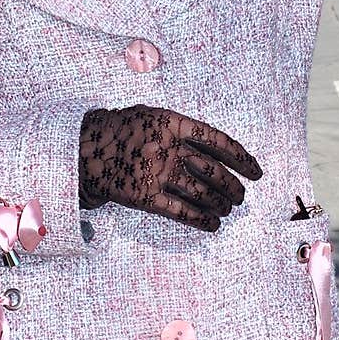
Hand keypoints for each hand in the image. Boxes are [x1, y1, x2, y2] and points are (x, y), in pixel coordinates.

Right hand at [78, 104, 262, 232]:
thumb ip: (181, 128)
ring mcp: (156, 173)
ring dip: (219, 204)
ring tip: (226, 210)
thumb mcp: (150, 115)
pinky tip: (211, 224)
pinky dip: (201, 220)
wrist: (83, 151)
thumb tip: (216, 149)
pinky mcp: (145, 197)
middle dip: (233, 187)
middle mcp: (167, 147)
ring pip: (202, 193)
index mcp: (172, 123)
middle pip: (214, 171)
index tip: (255, 172)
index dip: (242, 159)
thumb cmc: (120, 132)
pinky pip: (182, 212)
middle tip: (240, 196)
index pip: (218, 141)